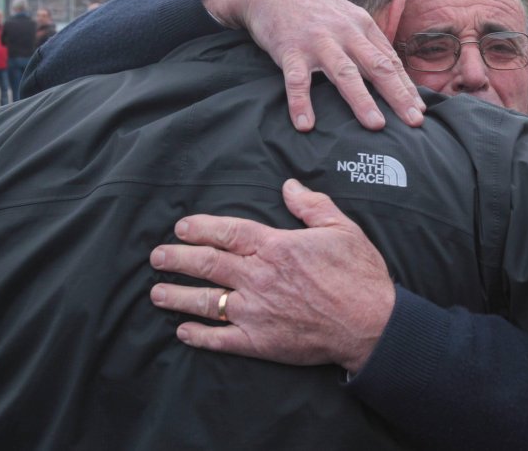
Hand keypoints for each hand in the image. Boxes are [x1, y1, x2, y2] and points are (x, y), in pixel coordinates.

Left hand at [149, 179, 394, 372]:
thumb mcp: (341, 229)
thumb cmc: (359, 275)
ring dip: (177, 295)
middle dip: (177, 258)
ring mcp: (255, 312)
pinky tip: (182, 331)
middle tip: (157, 256)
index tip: (181, 227)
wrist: (371, 323)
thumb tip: (288, 186)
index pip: (227, 232)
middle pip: (206, 264)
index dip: (200, 228)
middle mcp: (258, 278)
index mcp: (276, 247)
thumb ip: (311, 205)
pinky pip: (219, 340)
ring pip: (204, 302)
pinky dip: (198, 336)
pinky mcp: (260, 342)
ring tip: (157, 292)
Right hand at [204, 0, 424, 131]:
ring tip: (376, 125)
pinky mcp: (289, 49)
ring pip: (344, 73)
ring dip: (361, 100)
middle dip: (398, 95)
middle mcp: (345, 32)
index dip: (406, 87)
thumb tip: (394, 71)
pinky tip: (305, 125)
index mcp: (362, 26)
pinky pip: (296, 80)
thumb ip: (370, 41)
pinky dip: (300, 103)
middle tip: (415, 121)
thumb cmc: (315, 9)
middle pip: (377, 66)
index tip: (420, 109)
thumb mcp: (348, 17)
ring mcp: (318, 41)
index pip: (390, 61)